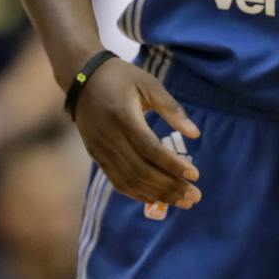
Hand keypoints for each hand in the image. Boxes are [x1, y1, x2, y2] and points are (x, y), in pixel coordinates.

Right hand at [72, 59, 200, 211]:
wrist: (82, 78)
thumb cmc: (122, 78)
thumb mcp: (149, 85)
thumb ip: (172, 109)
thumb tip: (196, 134)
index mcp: (123, 117)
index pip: (150, 149)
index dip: (173, 165)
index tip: (195, 175)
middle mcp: (109, 138)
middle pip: (141, 171)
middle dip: (170, 187)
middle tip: (194, 196)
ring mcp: (100, 150)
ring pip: (129, 181)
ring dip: (157, 195)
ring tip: (182, 201)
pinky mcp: (96, 156)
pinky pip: (117, 181)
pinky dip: (138, 193)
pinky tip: (157, 199)